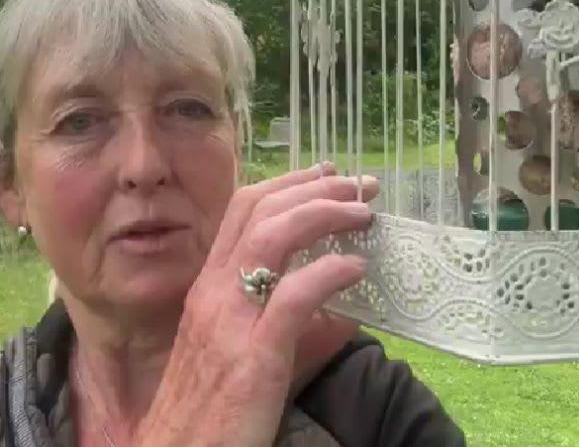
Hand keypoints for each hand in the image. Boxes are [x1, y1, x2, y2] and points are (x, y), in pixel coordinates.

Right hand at [135, 163, 378, 446]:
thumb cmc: (212, 408)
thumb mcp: (242, 350)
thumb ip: (284, 320)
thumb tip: (341, 305)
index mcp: (209, 287)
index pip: (244, 211)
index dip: (290, 184)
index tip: (330, 175)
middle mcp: (213, 293)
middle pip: (260, 211)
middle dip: (314, 187)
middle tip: (359, 185)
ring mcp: (229, 322)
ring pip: (272, 239)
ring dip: (324, 214)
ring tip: (364, 214)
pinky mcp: (252, 357)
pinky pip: (293, 297)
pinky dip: (328, 273)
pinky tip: (357, 268)